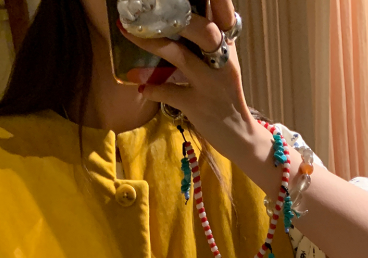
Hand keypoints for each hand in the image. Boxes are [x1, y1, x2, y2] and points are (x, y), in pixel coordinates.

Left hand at [124, 1, 258, 164]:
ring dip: (151, 42)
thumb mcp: (224, 65)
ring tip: (127, 32)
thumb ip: (210, 44)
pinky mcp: (198, 106)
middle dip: (173, 17)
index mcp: (228, 48)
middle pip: (202, 30)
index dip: (207, 3)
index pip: (220, 16)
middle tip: (144, 11)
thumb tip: (187, 20)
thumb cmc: (226, 96)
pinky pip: (169, 92)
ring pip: (179, 55)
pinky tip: (142, 86)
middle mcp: (222, 62)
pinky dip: (153, 88)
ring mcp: (209, 84)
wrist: (239, 135)